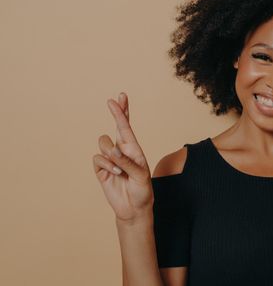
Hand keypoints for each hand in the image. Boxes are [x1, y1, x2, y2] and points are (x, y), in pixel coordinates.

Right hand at [92, 92, 153, 222]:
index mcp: (134, 148)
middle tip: (112, 100)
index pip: (127, 126)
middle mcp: (122, 150)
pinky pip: (98, 159)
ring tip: (121, 170)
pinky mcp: (101, 169)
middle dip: (116, 112)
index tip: (121, 97)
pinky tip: (115, 175)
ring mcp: (110, 159)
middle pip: (116, 126)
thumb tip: (112, 151)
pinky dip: (107, 166)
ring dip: (112, 155)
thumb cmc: (142, 190)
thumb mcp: (140, 175)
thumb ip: (127, 162)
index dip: (123, 111)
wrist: (134, 208)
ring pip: (103, 143)